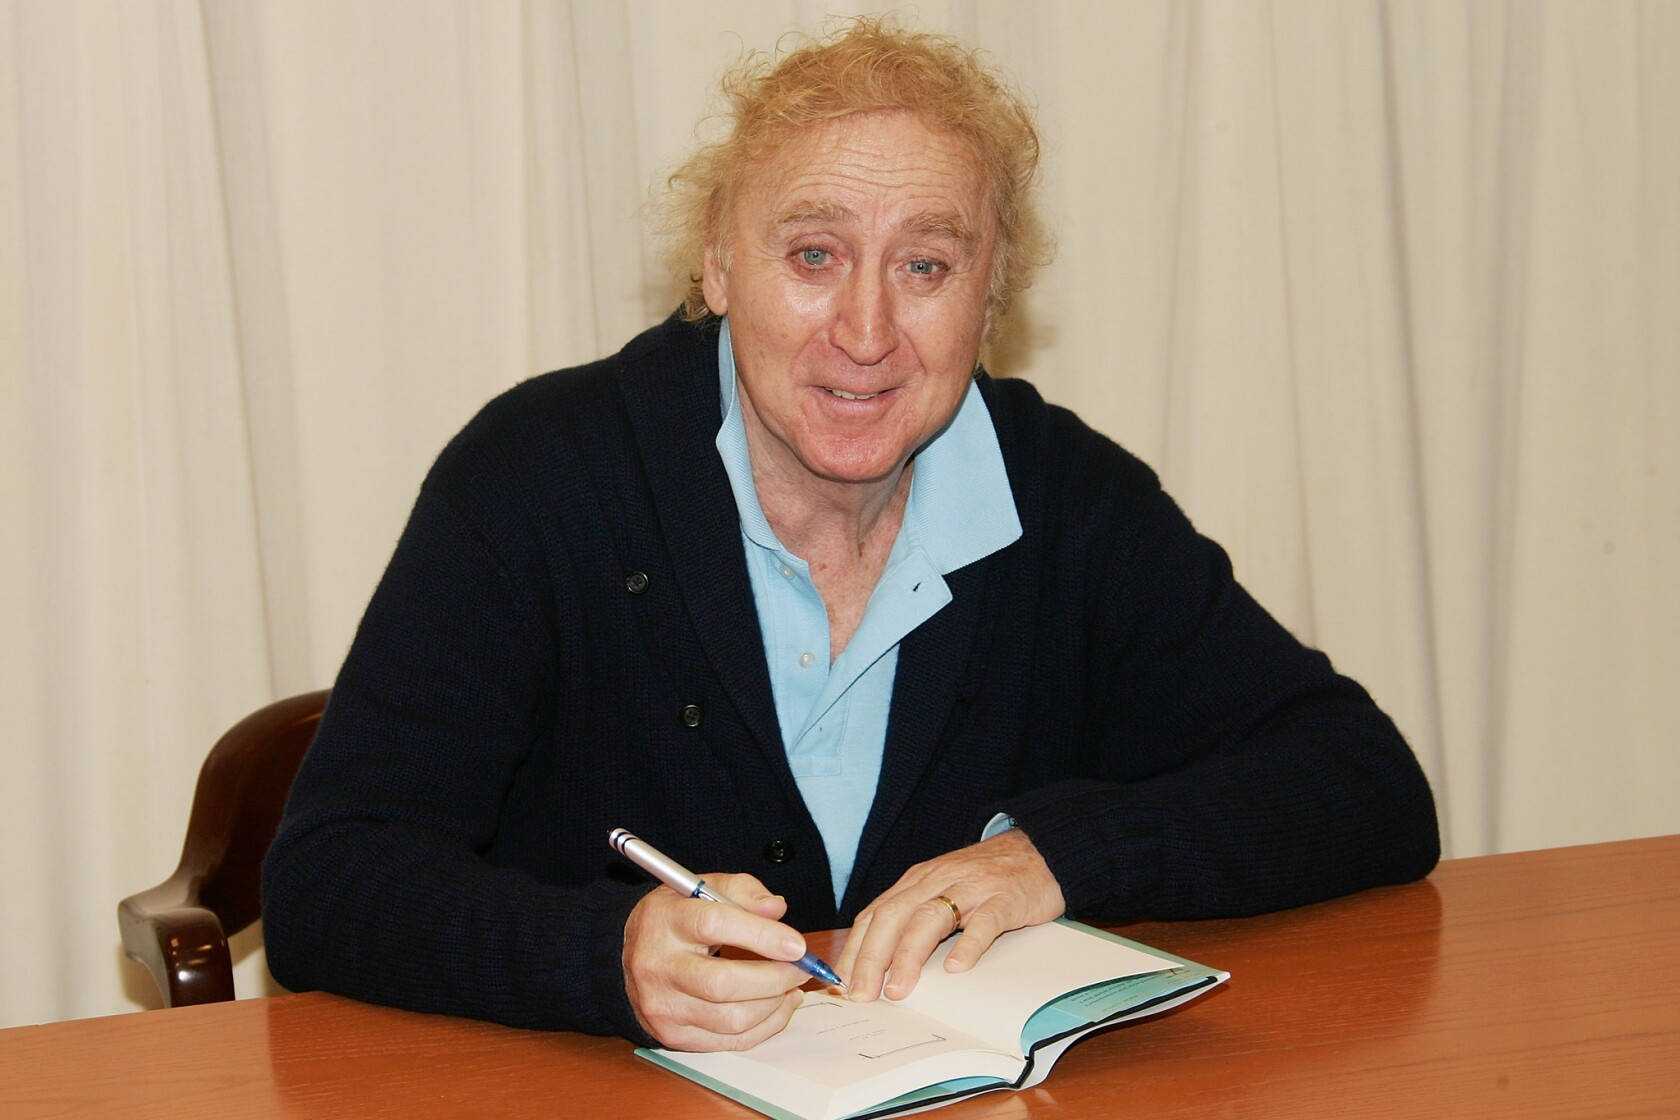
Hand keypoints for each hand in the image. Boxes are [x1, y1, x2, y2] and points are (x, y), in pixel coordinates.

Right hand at [622, 871, 810, 1050]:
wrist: (631, 955)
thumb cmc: (675, 918)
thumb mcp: (702, 887)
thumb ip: (742, 890)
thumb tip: (775, 909)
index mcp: (665, 920)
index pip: (714, 925)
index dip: (761, 936)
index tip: (796, 944)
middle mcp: (658, 966)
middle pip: (722, 983)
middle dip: (774, 978)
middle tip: (801, 968)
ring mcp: (663, 1006)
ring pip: (731, 1019)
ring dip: (774, 1004)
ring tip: (790, 985)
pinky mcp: (672, 1035)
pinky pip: (730, 1041)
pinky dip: (765, 1026)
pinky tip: (777, 1005)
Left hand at [836, 829, 1064, 1001]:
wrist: (1039, 849)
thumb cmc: (984, 877)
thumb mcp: (941, 889)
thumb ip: (914, 918)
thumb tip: (881, 964)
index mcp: (916, 881)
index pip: (875, 914)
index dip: (855, 949)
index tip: (841, 982)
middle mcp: (936, 881)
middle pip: (894, 917)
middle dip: (872, 957)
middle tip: (862, 994)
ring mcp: (971, 888)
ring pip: (930, 919)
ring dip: (910, 955)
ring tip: (899, 989)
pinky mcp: (1004, 898)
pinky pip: (983, 922)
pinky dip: (968, 945)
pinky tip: (957, 967)